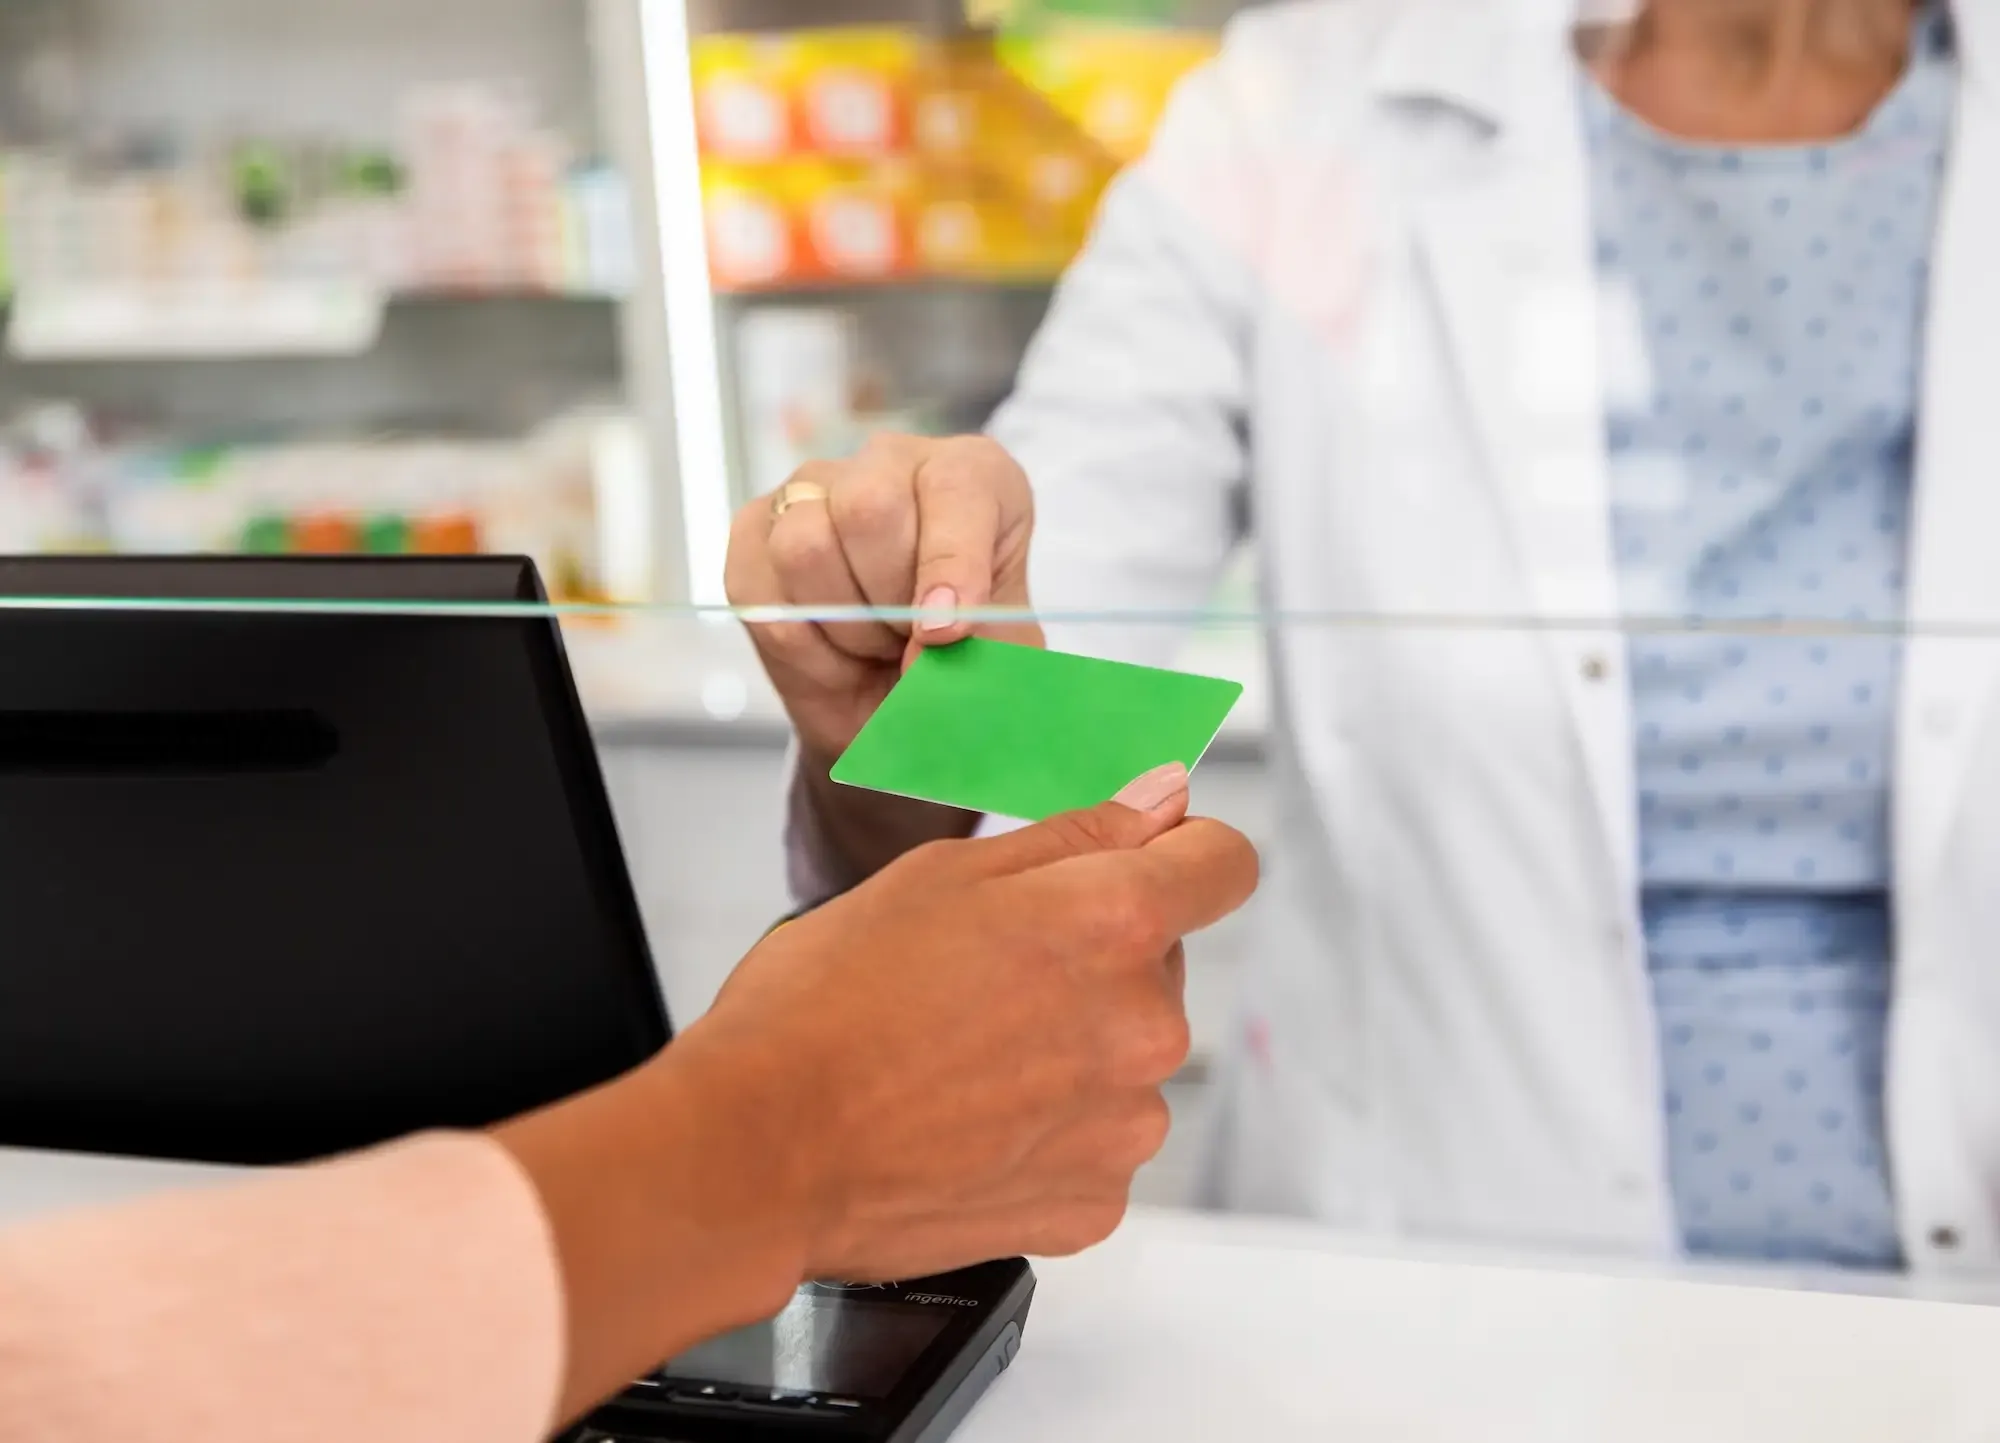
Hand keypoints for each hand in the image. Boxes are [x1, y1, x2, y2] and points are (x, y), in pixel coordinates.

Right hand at [682, 762, 1255, 1281]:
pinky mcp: (1092, 1203)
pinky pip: (1096, 1141)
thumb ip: (1078, 833)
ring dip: (1071, 1047)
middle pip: (1159, 963)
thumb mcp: (942, 876)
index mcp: (1113, 924)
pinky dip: (1048, 1129)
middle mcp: (1143, 1028)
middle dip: (1092, 957)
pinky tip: (968, 1119)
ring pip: (1126, 1056)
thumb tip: (1163, 799)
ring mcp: (1123, 1127)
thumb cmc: (825, 1006)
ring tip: (961, 1056)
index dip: (1182, 851)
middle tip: (981, 974)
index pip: (1223, 864)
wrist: (760, 1150)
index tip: (1145, 861)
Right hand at [725, 433, 1040, 764]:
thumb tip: (922, 645)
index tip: (945, 632)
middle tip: (911, 640)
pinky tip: (834, 650)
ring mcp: (813, 489)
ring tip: (876, 642)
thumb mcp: (1000, 657)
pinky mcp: (755, 530)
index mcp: (972, 473)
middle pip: (868, 507)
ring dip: (844, 624)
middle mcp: (890, 464)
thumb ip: (979, 645)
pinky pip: (759, 590)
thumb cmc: (959, 660)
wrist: (901, 702)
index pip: (954, 488)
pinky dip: (801, 645)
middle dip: (888, 601)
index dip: (948, 564)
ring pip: (805, 546)